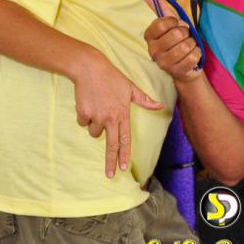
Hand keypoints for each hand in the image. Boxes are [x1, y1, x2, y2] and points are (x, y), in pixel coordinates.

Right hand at [73, 50, 163, 177]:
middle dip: (110, 162)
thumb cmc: (112, 77)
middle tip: (110, 175)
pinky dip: (84, 116)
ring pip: (94, 132)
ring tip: (98, 106)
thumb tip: (160, 105)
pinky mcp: (83, 113)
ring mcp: (96, 116)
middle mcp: (110, 118)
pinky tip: (88, 102)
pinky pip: (83, 123)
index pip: (125, 139)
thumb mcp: (131, 88)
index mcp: (122, 113)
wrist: (90, 68)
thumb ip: (144, 100)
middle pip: (111, 145)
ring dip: (95, 124)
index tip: (124, 168)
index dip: (124, 154)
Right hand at [138, 0, 202, 82]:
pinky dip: (197, 54)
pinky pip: (193, 56)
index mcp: (150, 36)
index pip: (162, 23)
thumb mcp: (169, 21)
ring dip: (192, 44)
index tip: (176, 24)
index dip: (174, 22)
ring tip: (188, 47)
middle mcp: (153, 51)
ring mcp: (163, 63)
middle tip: (184, 37)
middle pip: (176, 34)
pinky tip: (192, 56)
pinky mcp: (176, 72)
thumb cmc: (177, 40)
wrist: (186, 66)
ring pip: (185, 46)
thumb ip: (156, 4)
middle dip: (186, 34)